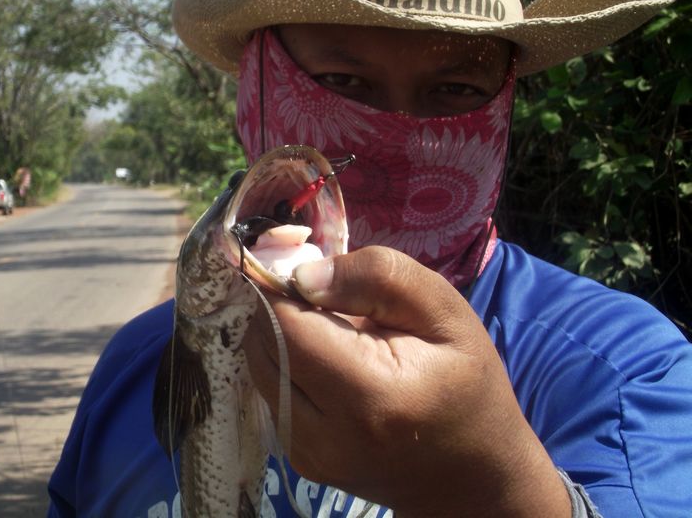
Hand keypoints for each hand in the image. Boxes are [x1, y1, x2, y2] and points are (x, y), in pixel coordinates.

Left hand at [241, 245, 569, 516]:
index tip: (300, 257)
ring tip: (334, 329)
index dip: (280, 281)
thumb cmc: (467, 383)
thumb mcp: (444, 312)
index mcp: (368, 394)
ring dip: (283, 334)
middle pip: (262, 343)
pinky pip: (272, 390)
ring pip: (259, 366)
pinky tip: (330, 361)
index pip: (284, 323)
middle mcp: (324, 434)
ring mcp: (307, 454)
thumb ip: (377, 278)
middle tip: (326, 293)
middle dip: (281, 304)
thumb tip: (301, 274)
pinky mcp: (300, 460)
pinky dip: (289, 363)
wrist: (473, 475)